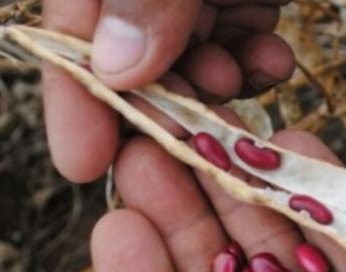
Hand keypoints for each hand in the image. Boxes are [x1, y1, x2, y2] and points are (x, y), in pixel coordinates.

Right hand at [42, 0, 294, 182]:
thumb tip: (112, 68)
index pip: (71, 33)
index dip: (75, 99)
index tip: (81, 164)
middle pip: (134, 58)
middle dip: (163, 102)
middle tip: (186, 133)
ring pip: (193, 60)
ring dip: (214, 87)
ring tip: (231, 81)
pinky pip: (242, 43)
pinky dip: (255, 62)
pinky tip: (274, 61)